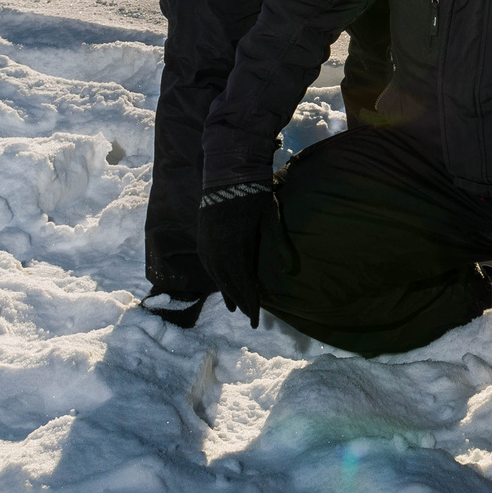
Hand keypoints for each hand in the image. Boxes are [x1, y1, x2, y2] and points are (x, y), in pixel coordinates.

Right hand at [195, 182, 272, 324]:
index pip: (243, 284)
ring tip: (233, 305)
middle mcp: (217, 250)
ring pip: (215, 276)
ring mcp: (207, 243)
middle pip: (228, 283)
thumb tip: (289, 270)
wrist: (228, 172)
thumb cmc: (255, 194)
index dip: (250, 303)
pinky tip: (221, 281)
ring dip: (225, 291)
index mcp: (236, 248)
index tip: (256, 320)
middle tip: (248, 316)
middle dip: (239, 301)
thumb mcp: (271, 218)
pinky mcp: (202, 236)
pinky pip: (207, 264)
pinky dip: (215, 277)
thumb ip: (279, 244)